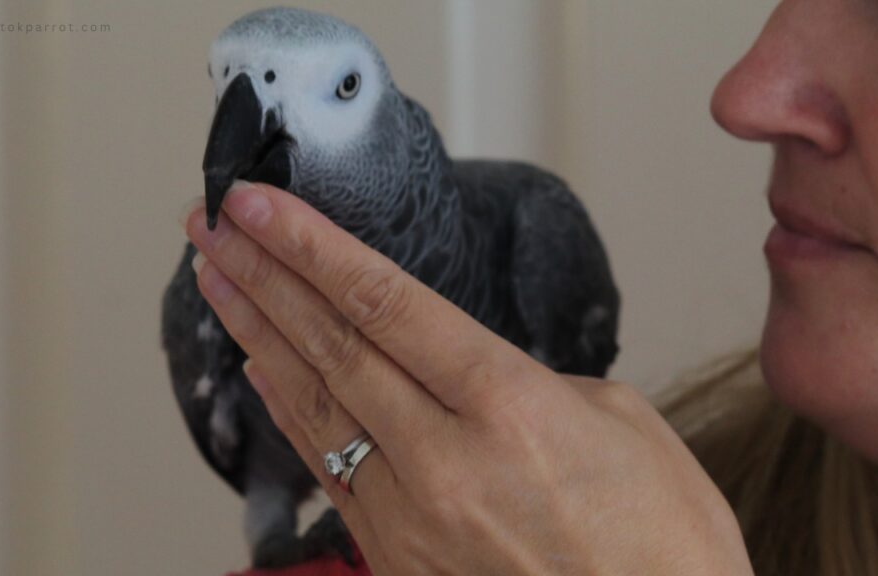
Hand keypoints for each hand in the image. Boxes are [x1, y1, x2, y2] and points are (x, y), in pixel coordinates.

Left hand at [182, 181, 752, 574]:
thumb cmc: (664, 543)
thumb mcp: (620, 422)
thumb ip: (527, 380)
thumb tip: (465, 370)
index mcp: (511, 407)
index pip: (385, 303)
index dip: (312, 245)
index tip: (260, 204)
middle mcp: (447, 460)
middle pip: (332, 344)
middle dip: (265, 274)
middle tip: (213, 223)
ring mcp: (413, 517)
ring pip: (314, 403)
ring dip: (258, 333)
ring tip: (216, 278)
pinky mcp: (399, 558)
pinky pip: (330, 467)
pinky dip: (290, 410)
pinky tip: (259, 369)